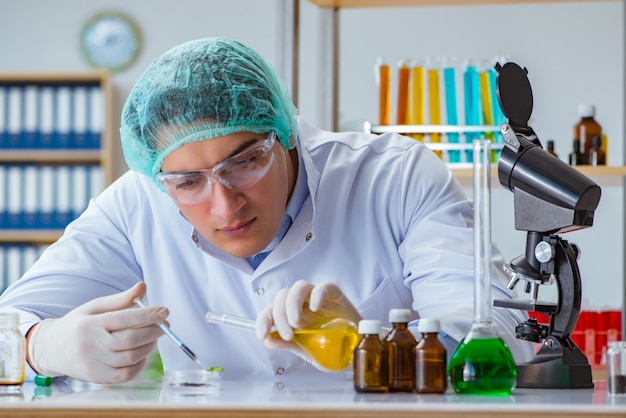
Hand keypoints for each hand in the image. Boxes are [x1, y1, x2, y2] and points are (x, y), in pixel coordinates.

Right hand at [27, 282, 166, 383]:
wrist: (52, 349)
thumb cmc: (79, 324)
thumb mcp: (95, 307)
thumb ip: (121, 299)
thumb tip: (143, 287)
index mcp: (89, 324)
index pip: (124, 319)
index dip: (148, 315)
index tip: (164, 311)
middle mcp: (89, 345)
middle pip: (130, 340)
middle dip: (153, 332)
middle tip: (165, 325)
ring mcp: (92, 364)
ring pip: (131, 358)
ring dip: (149, 347)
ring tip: (154, 337)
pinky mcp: (97, 378)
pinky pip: (126, 374)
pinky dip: (140, 364)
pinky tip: (143, 353)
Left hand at [256, 280, 361, 368]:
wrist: (357, 351)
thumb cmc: (332, 349)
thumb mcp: (307, 351)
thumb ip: (288, 344)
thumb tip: (267, 340)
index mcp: (292, 315)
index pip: (272, 309)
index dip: (264, 319)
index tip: (262, 334)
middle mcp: (303, 303)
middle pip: (282, 295)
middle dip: (280, 315)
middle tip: (289, 334)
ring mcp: (318, 297)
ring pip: (299, 287)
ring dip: (293, 305)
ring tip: (297, 324)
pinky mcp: (336, 295)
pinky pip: (324, 286)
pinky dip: (317, 295)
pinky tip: (316, 309)